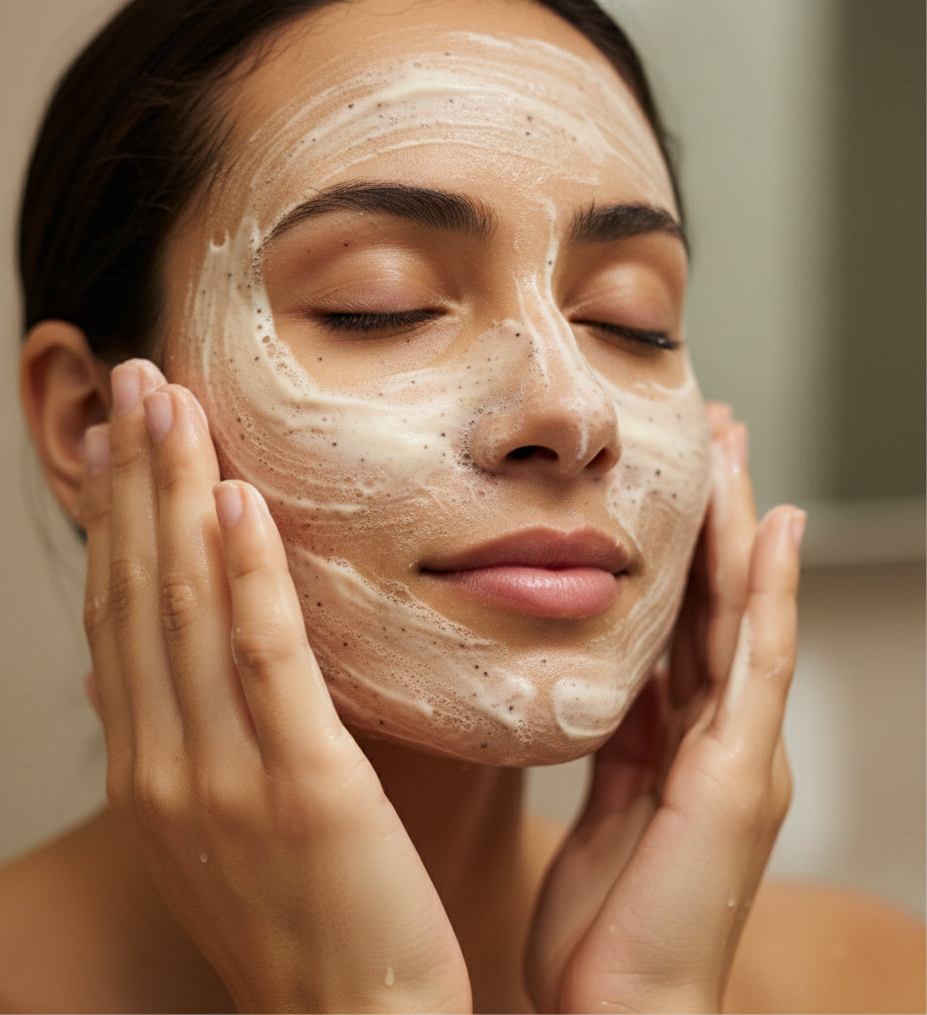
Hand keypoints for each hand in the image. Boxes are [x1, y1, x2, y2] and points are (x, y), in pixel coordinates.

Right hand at [80, 360, 470, 1013]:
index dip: (114, 517)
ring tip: (169, 402)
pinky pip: (263, 656)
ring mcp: (224, 774)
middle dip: (132, 476)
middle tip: (132, 379)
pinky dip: (246, 570)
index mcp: (148, 767)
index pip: (120, 613)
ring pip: (185, 604)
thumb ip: (188, 733)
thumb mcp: (218, 821)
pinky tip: (238, 495)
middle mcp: (165, 761)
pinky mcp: (303, 784)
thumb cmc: (302, 914)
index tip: (118, 437)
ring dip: (174, 492)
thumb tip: (153, 656)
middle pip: (139, 588)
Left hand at [525, 404, 804, 1012]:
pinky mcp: (743, 773)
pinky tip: (774, 529)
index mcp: (675, 744)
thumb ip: (608, 744)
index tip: (662, 485)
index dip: (676, 554)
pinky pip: (756, 664)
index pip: (677, 625)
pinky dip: (768, 594)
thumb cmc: (606, 930)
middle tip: (711, 436)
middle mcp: (719, 737)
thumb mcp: (596, 813)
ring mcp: (739, 753)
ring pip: (739, 614)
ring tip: (736, 451)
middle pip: (714, 604)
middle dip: (714, 520)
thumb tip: (592, 688)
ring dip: (739, 530)